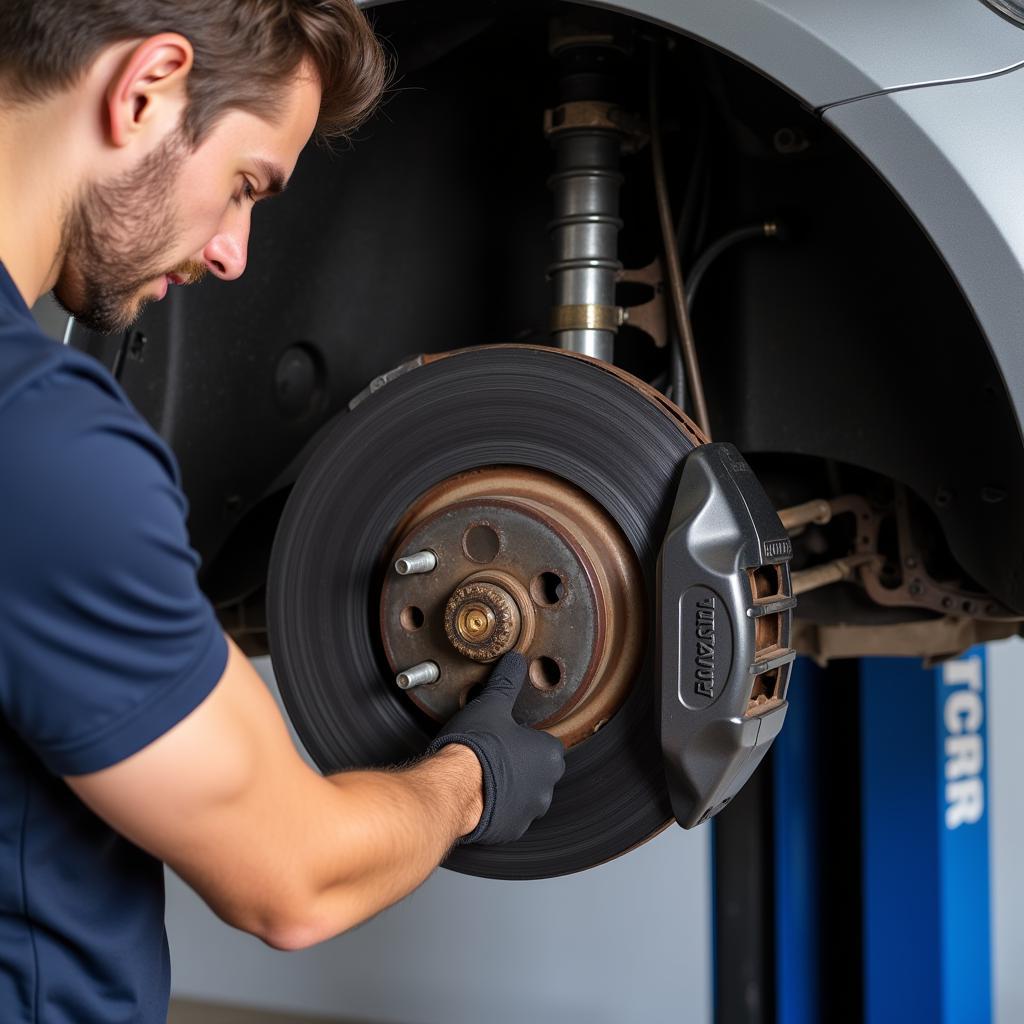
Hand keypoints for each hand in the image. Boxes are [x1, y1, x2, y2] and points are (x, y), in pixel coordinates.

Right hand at [426, 652, 565, 844]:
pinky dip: (498, 806)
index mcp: (550, 755)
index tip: (506, 735)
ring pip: (523, 793)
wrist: (452, 789)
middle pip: (536, 769)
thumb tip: (515, 661)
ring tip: (484, 772)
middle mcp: (547, 786)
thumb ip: (507, 681)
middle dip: (518, 762)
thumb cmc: (475, 747)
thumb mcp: (491, 705)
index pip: (544, 742)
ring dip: (509, 785)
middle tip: (493, 751)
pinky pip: (508, 815)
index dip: (523, 737)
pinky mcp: (512, 830)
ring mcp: (530, 812)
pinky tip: (479, 793)